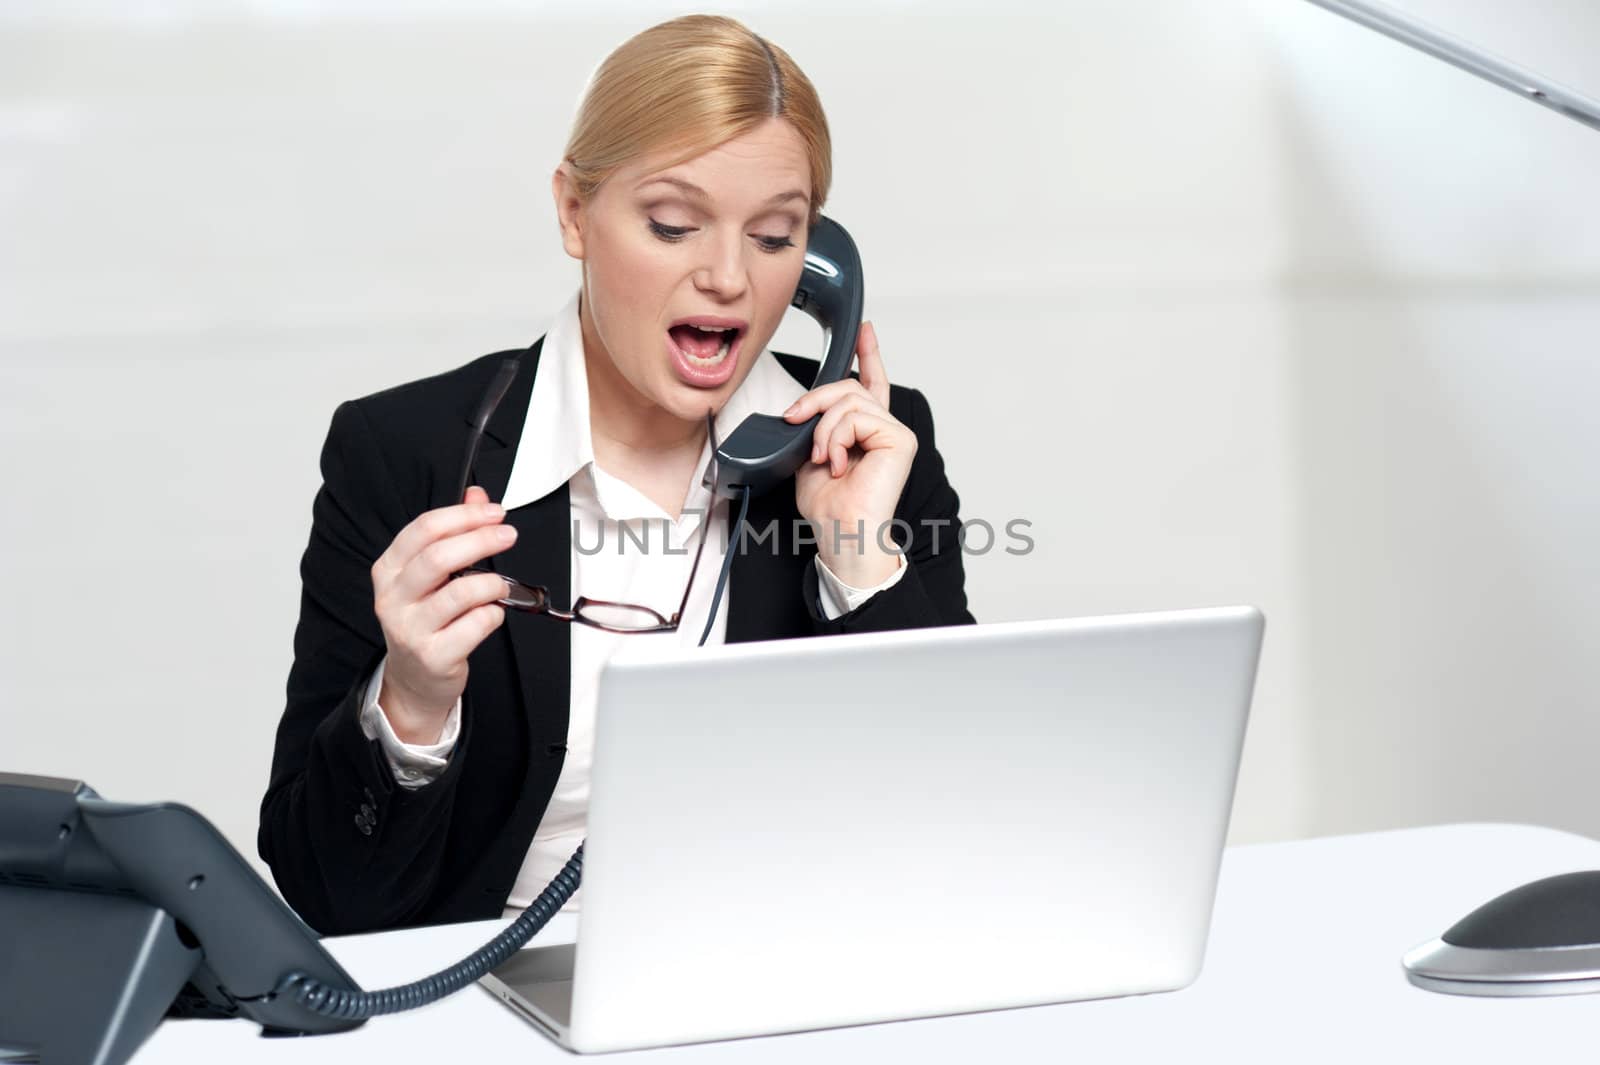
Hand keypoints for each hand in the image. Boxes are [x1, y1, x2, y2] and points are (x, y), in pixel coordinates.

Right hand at [370, 485, 516, 743]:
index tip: (494, 511)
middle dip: (481, 540)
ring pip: (460, 593)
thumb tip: (477, 496)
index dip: (464, 515)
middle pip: (439, 557)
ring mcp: (410, 629)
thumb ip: (451, 533)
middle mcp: (393, 598)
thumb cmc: (425, 620)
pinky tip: (491, 614)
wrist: (415, 680)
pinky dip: (493, 615)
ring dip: (492, 583)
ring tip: (501, 585)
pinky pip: (475, 625)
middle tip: (508, 535)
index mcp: (388, 570)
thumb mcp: (429, 575)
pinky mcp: (433, 656)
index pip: (423, 530)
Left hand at [782, 320, 915, 587]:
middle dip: (814, 401)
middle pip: (848, 386)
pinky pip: (858, 416)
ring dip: (824, 429)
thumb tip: (800, 409)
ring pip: (848, 400)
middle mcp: (885, 428)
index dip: (868, 354)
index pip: (871, 384)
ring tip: (824, 459)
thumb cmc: (829, 507)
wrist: (841, 533)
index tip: (865, 330)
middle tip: (794, 421)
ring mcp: (895, 433)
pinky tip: (839, 463)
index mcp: (866, 431)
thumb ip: (814, 427)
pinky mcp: (900, 439)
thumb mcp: (810, 454)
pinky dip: (837, 438)